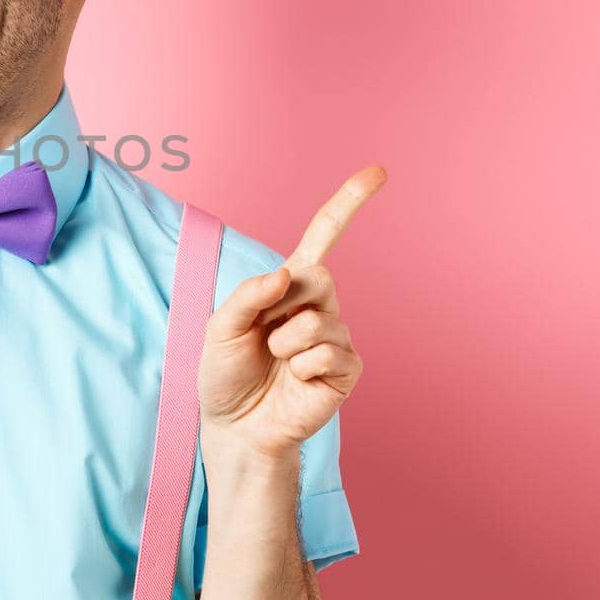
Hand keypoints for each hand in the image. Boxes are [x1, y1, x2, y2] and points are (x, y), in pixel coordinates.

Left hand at [197, 166, 385, 461]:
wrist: (235, 427)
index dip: (349, 204)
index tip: (378, 172)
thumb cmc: (226, 374)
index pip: (325, 236)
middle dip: (280, 308)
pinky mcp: (346, 370)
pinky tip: (295, 381)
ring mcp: (336, 337)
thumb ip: (247, 295)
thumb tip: (286, 273)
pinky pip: (328, 355)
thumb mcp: (220, 328)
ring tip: (275, 364)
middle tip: (263, 337)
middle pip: (318, 278)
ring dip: (284, 345)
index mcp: (289, 286)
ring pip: (316, 322)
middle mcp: (319, 305)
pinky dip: (302, 368)